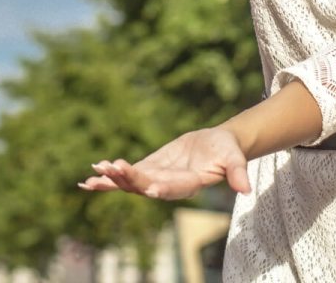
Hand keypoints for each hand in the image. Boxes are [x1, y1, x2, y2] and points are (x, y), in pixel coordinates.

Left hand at [76, 127, 251, 199]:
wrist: (216, 144)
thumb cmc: (227, 151)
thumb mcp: (235, 158)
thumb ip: (237, 173)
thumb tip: (245, 189)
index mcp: (189, 184)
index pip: (174, 188)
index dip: (162, 188)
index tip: (148, 186)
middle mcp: (169, 186)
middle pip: (146, 185)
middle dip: (129, 178)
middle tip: (112, 167)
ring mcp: (156, 179)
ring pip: (131, 184)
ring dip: (113, 180)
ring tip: (94, 175)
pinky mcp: (148, 169)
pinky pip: (125, 175)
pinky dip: (108, 176)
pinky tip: (90, 177)